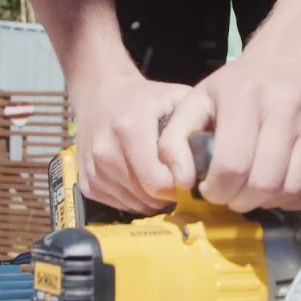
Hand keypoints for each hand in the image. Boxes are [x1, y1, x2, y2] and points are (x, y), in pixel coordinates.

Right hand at [71, 72, 191, 213]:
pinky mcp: (86, 182)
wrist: (100, 95)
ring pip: (135, 204)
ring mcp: (93, 169)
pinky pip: (120, 205)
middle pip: (148, 196)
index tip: (189, 175)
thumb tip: (213, 164)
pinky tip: (140, 179)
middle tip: (177, 178)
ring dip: (152, 198)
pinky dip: (135, 199)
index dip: (181, 184)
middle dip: (168, 193)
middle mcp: (106, 151)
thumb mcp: (176, 98)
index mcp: (128, 128)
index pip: (160, 182)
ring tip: (159, 176)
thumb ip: (196, 127)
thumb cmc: (145, 98)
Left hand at [157, 52, 300, 211]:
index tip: (210, 188)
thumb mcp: (195, 102)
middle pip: (264, 182)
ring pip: (290, 190)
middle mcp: (285, 107)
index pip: (233, 164)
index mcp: (244, 96)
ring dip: (265, 203)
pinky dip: (289, 201)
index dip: (217, 189)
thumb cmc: (234, 88)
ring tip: (251, 192)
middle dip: (240, 201)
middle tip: (230, 195)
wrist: (288, 62)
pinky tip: (274, 188)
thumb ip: (174, 141)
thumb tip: (181, 182)